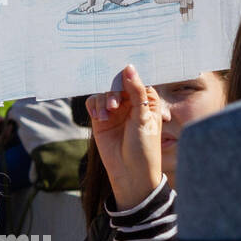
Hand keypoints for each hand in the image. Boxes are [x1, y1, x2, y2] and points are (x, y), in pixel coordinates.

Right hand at [85, 65, 168, 209]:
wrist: (130, 172)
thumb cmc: (144, 147)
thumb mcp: (143, 117)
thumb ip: (135, 91)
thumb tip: (128, 68)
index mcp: (147, 101)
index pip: (135, 80)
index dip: (128, 76)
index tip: (120, 73)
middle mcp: (130, 103)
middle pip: (117, 84)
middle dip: (114, 91)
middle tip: (115, 105)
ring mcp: (115, 111)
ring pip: (104, 93)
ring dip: (104, 101)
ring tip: (107, 115)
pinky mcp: (101, 120)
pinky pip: (93, 103)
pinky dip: (94, 107)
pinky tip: (99, 118)